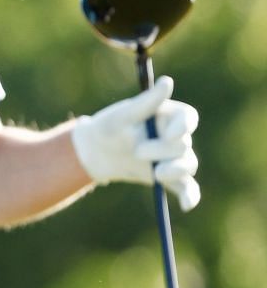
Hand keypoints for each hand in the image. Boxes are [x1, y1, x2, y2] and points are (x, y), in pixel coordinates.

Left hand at [73, 76, 201, 210]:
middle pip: (183, 145)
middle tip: (138, 151)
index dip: (184, 127)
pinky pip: (187, 187)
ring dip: (176, 171)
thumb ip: (146, 101)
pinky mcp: (171, 177)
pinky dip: (190, 196)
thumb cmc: (109, 126)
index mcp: (169, 115)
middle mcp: (176, 136)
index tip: (170, 134)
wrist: (97, 151)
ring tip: (156, 174)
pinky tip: (186, 205)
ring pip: (188, 165)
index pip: (189, 118)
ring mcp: (174, 157)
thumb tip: (167, 81)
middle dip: (163, 150)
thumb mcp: (123, 115)